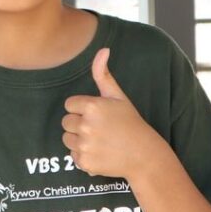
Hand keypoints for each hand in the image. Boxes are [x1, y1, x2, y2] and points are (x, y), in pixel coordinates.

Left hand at [62, 48, 166, 179]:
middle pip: (66, 122)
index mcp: (92, 106)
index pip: (69, 105)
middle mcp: (86, 125)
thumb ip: (104, 74)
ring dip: (79, 140)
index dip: (82, 110)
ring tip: (100, 141)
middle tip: (100, 129)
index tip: (98, 115)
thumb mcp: (118, 97)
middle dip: (79, 124)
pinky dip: (83, 157)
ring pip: (67, 139)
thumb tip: (103, 49)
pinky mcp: (85, 162)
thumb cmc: (130, 123)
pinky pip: (73, 156)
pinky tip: (100, 153)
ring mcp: (85, 145)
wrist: (144, 155)